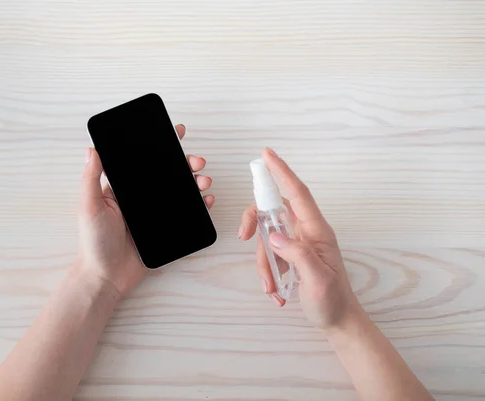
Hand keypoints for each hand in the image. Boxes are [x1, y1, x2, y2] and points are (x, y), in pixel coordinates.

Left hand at [77, 124, 214, 300]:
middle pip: (168, 173)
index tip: (176, 132)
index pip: (144, 160)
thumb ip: (91, 178)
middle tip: (197, 160)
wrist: (106, 277)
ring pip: (180, 190)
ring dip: (195, 181)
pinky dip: (199, 205)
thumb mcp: (90, 206)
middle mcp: (140, 197)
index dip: (160, 145)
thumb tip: (92, 149)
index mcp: (123, 188)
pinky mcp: (164, 229)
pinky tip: (206, 200)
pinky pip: (185, 213)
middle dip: (185, 163)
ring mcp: (154, 213)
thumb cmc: (93, 242)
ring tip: (204, 180)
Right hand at [239, 148, 361, 330]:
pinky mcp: (290, 256)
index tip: (267, 154)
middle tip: (243, 236)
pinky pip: (269, 254)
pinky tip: (277, 292)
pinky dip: (267, 273)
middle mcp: (306, 231)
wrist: (338, 321)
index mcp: (317, 230)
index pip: (298, 193)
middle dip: (254, 223)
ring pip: (266, 237)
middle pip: (272, 211)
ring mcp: (297, 243)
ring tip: (272, 288)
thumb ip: (298, 254)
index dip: (282, 172)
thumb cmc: (333, 300)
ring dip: (263, 263)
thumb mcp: (317, 279)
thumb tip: (273, 236)